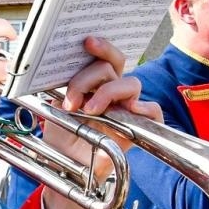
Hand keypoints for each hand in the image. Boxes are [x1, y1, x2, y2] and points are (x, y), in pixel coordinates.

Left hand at [42, 36, 159, 166]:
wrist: (68, 167)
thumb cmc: (62, 136)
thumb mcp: (55, 107)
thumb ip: (62, 88)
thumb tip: (57, 68)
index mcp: (94, 82)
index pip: (103, 57)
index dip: (99, 46)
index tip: (85, 41)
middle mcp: (111, 91)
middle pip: (115, 64)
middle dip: (93, 72)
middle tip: (74, 93)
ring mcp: (126, 107)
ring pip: (131, 83)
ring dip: (107, 93)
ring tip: (88, 111)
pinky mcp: (138, 127)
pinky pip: (153, 111)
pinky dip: (145, 108)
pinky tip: (130, 111)